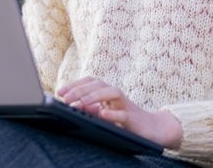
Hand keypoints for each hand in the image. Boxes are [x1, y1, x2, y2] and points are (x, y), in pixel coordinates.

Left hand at [57, 77, 181, 148]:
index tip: (60, 91)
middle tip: (65, 98)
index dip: (75, 84)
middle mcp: (116, 95)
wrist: (153, 130)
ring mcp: (125, 105)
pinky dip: (113, 114)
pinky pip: (123, 115)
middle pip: (97, 84)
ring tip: (79, 103)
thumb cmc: (125, 121)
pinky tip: (103, 114)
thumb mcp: (104, 114)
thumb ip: (91, 109)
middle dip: (80, 90)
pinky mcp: (134, 118)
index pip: (90, 82)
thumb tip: (72, 105)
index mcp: (107, 93)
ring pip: (110, 93)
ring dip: (93, 97)